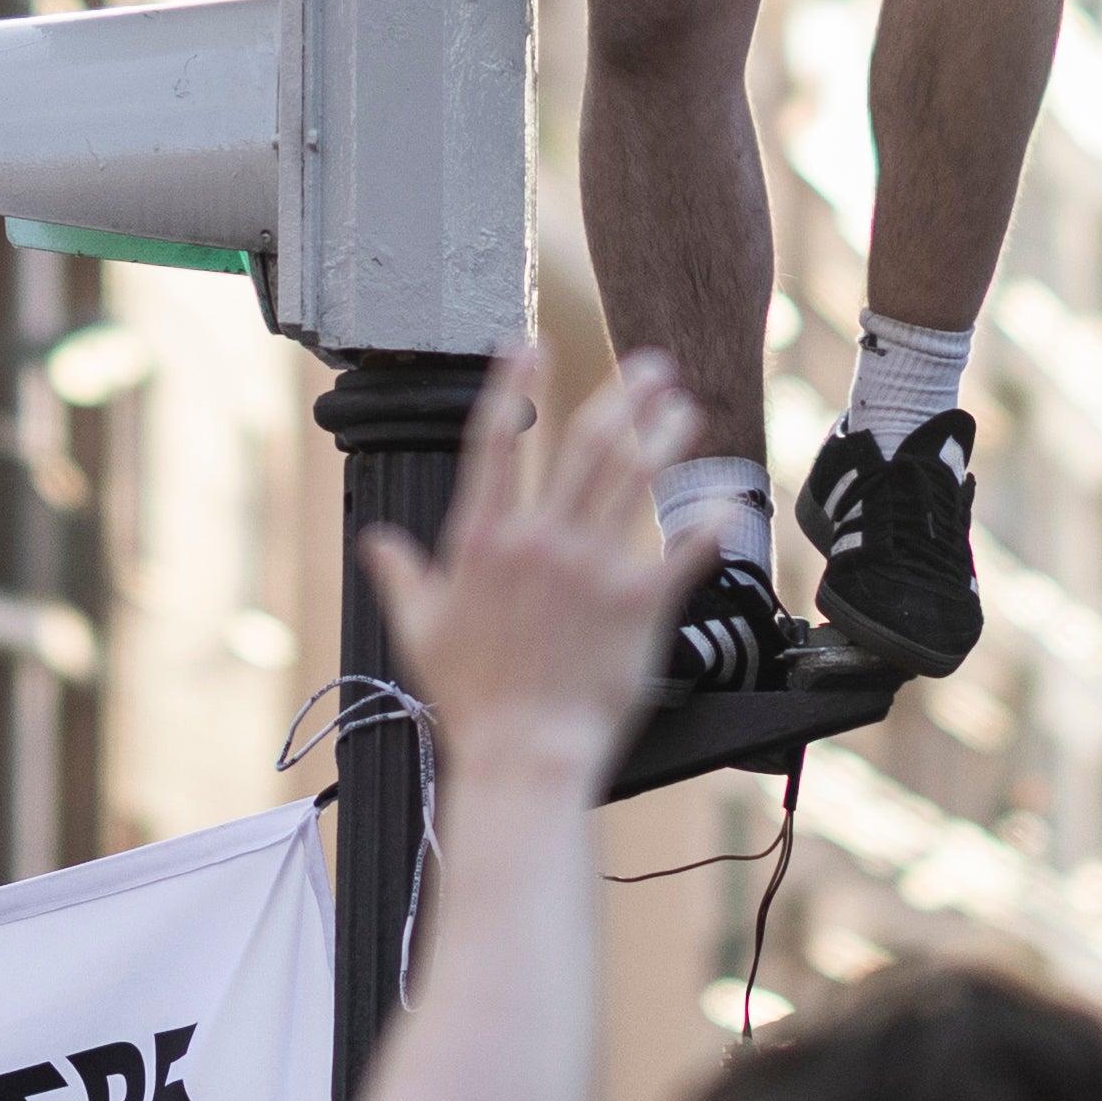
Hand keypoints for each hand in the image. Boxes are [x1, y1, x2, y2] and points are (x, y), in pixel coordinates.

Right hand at [356, 349, 681, 775]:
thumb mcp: (420, 631)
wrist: (525, 753)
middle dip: (623, 393)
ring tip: (686, 411)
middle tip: (651, 364)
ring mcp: (591, 568)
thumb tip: (374, 542)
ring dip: (665, 435)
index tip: (532, 347)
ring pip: (635, 478)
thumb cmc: (471, 698)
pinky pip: (684, 547)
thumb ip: (401, 576)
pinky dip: (709, 517)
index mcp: (483, 539)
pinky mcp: (638, 602)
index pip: (495, 442)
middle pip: (586, 443)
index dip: (513, 386)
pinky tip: (728, 495)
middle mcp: (539, 540)